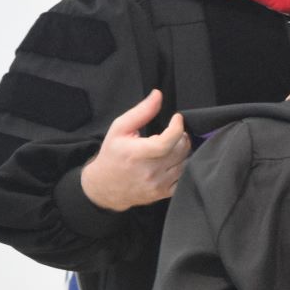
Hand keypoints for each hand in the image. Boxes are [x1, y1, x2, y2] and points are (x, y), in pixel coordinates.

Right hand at [79, 89, 190, 211]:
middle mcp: (150, 171)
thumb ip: (141, 111)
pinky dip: (183, 168)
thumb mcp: (119, 128)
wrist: (104, 186)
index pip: (168, 141)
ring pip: (185, 164)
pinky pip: (184, 179)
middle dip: (181, 137)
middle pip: (181, 150)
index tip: (177, 118)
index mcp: (138, 154)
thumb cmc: (112, 155)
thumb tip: (158, 95)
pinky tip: (174, 162)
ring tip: (172, 146)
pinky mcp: (163, 194)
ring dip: (183, 152)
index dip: (177, 127)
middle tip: (174, 133)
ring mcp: (158, 185)